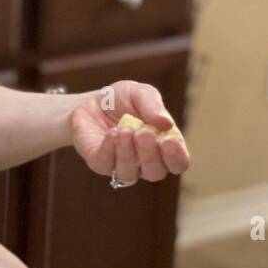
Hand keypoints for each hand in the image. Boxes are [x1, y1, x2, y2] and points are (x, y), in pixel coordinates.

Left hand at [70, 79, 189, 185]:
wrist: (90, 101)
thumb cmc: (122, 100)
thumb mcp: (140, 93)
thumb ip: (153, 105)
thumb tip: (167, 124)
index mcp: (163, 147)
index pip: (178, 163)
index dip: (176, 157)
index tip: (170, 140)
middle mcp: (145, 162)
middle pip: (155, 172)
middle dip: (150, 154)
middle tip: (143, 133)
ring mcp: (121, 165)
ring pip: (129, 173)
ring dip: (128, 152)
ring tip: (125, 130)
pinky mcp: (99, 163)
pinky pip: (106, 164)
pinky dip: (110, 149)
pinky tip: (112, 133)